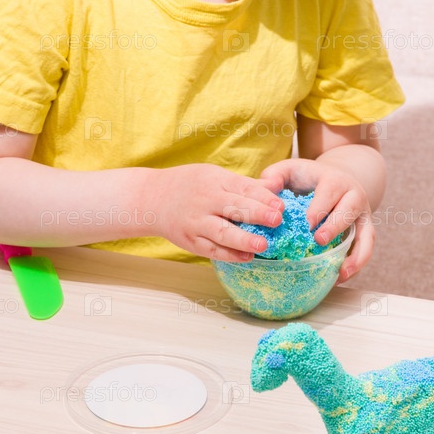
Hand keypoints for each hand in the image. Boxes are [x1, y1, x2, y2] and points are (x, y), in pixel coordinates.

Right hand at [146, 164, 283, 261]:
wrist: (153, 199)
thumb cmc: (191, 185)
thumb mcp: (215, 176)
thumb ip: (246, 185)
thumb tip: (277, 185)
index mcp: (215, 181)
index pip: (242, 188)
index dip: (262, 197)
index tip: (280, 205)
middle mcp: (205, 201)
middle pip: (234, 208)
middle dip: (257, 214)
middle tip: (278, 220)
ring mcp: (196, 222)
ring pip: (222, 232)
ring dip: (243, 239)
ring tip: (263, 245)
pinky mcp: (191, 241)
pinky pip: (212, 250)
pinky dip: (230, 255)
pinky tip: (247, 257)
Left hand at [259, 158, 373, 282]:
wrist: (334, 179)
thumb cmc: (306, 177)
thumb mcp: (289, 169)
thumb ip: (275, 175)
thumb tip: (266, 187)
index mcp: (335, 180)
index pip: (330, 192)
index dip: (319, 208)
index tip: (307, 224)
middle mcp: (354, 196)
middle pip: (350, 211)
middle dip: (335, 227)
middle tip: (319, 241)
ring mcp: (362, 215)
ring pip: (366, 234)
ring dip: (356, 254)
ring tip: (341, 272)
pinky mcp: (364, 231)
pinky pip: (365, 249)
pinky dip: (356, 264)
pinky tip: (340, 278)